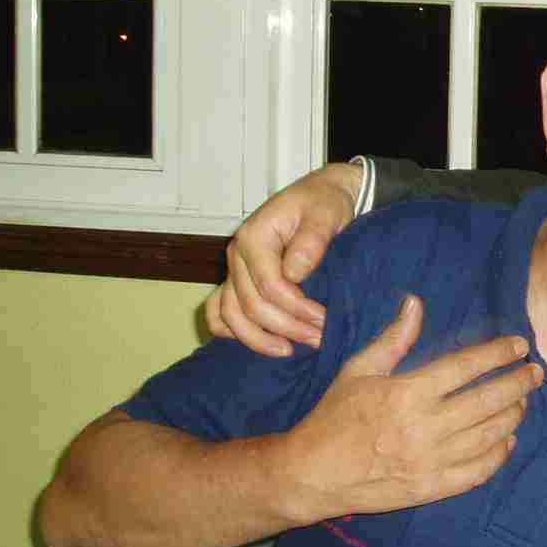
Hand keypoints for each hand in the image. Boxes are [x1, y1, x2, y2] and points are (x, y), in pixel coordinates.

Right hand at [205, 162, 364, 355]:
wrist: (322, 196)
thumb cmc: (325, 203)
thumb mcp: (326, 213)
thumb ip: (311, 241)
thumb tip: (294, 273)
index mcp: (254, 237)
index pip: (269, 286)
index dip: (297, 309)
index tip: (325, 320)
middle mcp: (237, 255)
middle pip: (250, 306)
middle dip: (286, 328)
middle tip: (319, 339)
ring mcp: (235, 270)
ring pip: (229, 315)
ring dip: (259, 338)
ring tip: (290, 351)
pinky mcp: (240, 281)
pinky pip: (221, 312)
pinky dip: (235, 332)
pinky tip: (262, 343)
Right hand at [278, 294, 540, 521]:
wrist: (310, 474)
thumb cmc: (334, 417)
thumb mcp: (358, 371)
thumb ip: (394, 339)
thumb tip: (416, 302)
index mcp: (406, 393)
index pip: (466, 367)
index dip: (497, 354)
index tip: (519, 344)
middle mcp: (422, 427)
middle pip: (487, 401)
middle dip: (518, 383)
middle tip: (536, 372)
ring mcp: (428, 461)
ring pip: (489, 436)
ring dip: (513, 415)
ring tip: (523, 401)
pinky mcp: (430, 488)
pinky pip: (477, 472)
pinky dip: (498, 455)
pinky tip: (507, 440)